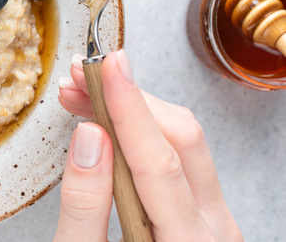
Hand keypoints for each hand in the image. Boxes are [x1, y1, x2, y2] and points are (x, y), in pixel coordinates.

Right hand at [52, 50, 241, 241]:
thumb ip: (85, 205)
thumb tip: (89, 137)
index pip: (159, 160)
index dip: (130, 107)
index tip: (107, 67)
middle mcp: (213, 231)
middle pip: (182, 139)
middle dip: (128, 99)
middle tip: (80, 79)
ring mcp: (214, 222)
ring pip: (186, 143)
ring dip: (134, 110)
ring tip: (84, 97)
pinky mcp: (203, 216)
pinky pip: (181, 159)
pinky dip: (142, 132)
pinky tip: (108, 127)